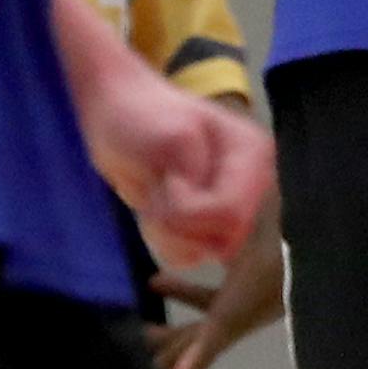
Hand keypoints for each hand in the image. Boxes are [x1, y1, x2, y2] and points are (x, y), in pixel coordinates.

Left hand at [83, 56, 275, 265]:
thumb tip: (190, 216)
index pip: (231, 214)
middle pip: (222, 240)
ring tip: (153, 195)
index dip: (189, 209)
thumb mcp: (170, 139)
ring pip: (203, 253)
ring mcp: (229, 207)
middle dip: (178, 224)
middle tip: (156, 189)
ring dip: (166, 232)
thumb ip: (191, 178)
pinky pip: (189, 256)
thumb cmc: (140, 116)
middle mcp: (250, 185)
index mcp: (252, 156)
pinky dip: (164, 240)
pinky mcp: (207, 224)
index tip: (165, 179)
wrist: (115, 112)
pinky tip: (155, 208)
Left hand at [146, 183, 284, 368]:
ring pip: (210, 296)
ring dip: (183, 293)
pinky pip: (225, 266)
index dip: (174, 353)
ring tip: (153, 280)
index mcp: (235, 324)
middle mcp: (242, 305)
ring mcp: (248, 280)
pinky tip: (198, 251)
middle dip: (176, 331)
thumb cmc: (265, 281)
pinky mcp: (253, 252)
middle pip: (202, 324)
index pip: (198, 343)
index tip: (148, 361)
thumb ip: (205, 349)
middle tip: (144, 328)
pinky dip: (208, 267)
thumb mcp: (230, 317)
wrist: (304, 238)